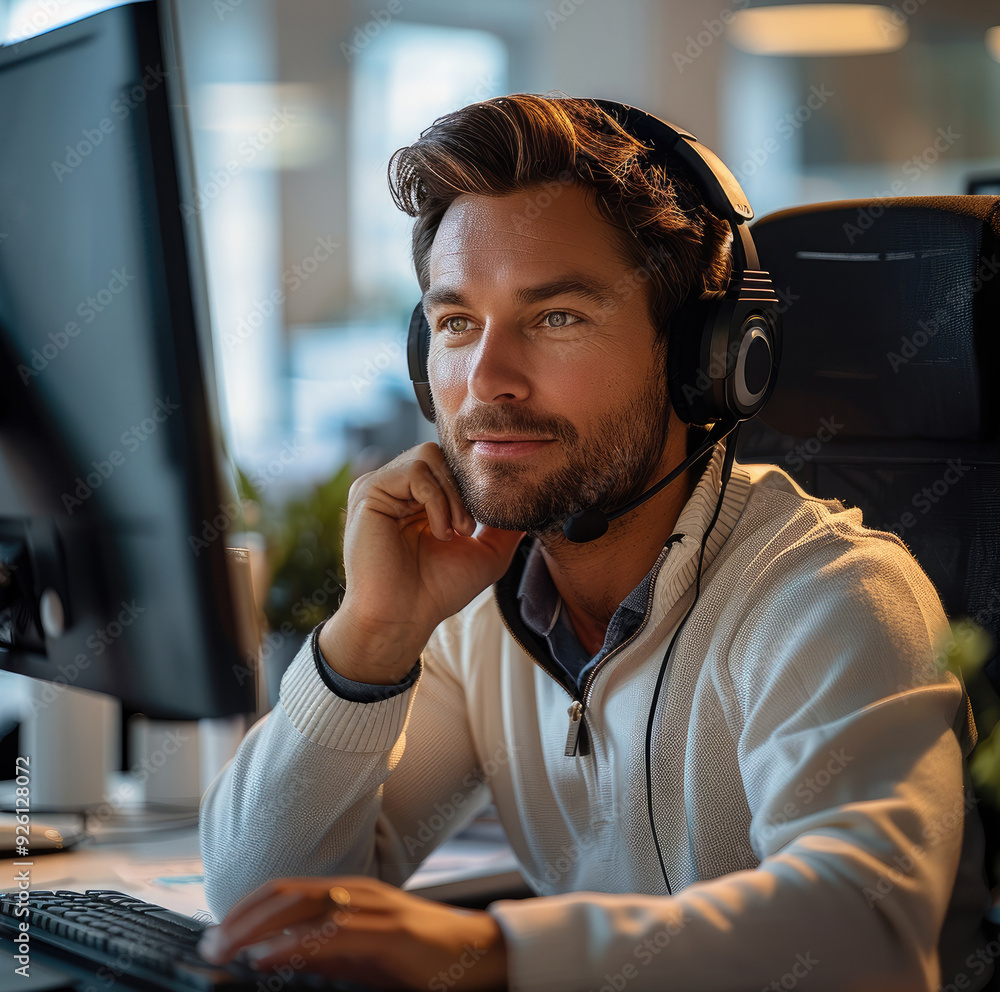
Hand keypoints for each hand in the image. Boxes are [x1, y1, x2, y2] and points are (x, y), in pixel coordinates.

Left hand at [197, 875, 507, 991]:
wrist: (477, 952)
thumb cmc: (420, 953)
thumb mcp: (363, 951)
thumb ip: (324, 951)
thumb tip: (276, 957)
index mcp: (350, 892)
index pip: (285, 890)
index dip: (245, 908)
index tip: (215, 932)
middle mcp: (357, 892)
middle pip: (285, 894)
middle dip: (240, 918)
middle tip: (208, 944)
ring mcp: (374, 908)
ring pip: (303, 907)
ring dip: (257, 929)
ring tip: (226, 950)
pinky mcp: (390, 932)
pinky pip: (333, 934)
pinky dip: (294, 944)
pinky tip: (270, 958)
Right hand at [322, 442, 524, 682]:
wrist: (403, 617)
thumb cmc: (437, 591)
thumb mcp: (486, 554)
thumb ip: (506, 527)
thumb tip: (532, 505)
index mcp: (417, 498)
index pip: (451, 463)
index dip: (472, 485)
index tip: (480, 523)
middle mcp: (397, 488)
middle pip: (442, 454)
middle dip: (464, 489)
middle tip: (468, 530)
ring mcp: (381, 487)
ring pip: (430, 456)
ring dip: (453, 496)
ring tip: (455, 532)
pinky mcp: (369, 491)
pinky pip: (414, 472)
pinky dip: (437, 501)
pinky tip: (438, 533)